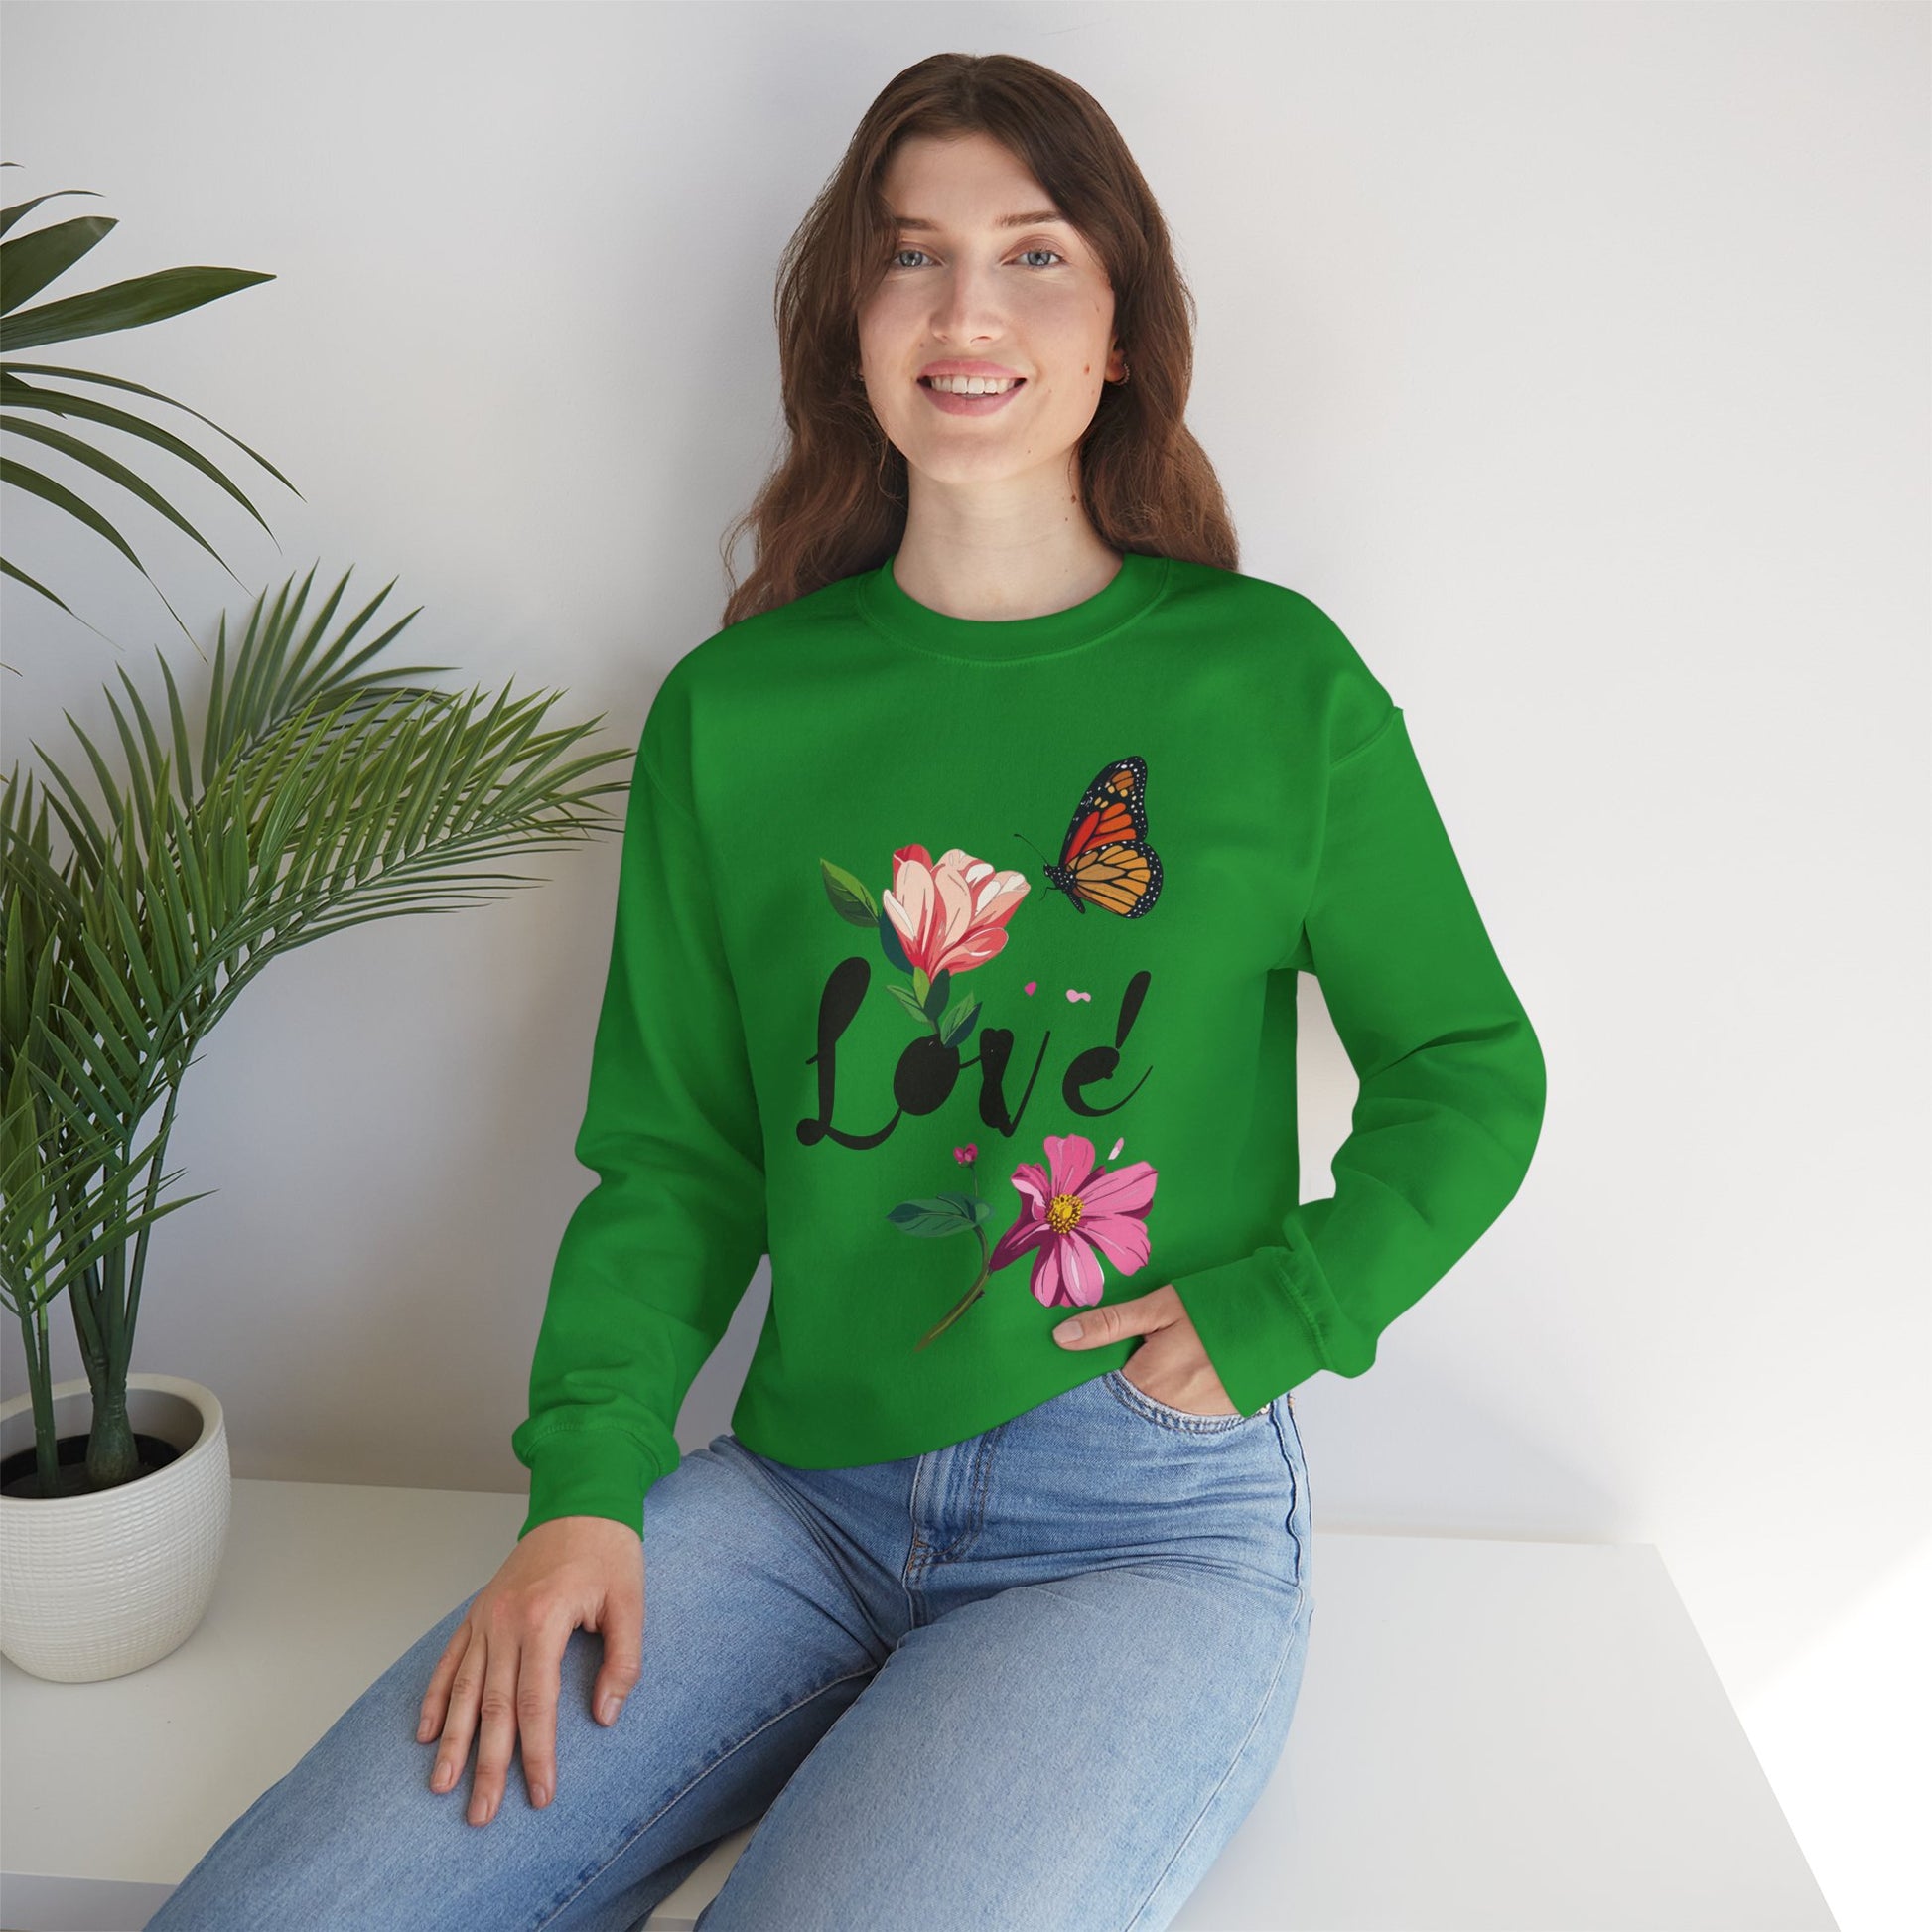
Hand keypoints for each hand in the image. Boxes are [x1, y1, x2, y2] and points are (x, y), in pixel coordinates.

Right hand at [418, 1514, 642, 1825]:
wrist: (581, 1501)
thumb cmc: (609, 1551)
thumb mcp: (630, 1603)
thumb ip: (623, 1662)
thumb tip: (604, 1716)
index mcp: (544, 1620)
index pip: (536, 1703)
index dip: (537, 1753)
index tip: (539, 1794)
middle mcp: (506, 1621)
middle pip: (492, 1706)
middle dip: (486, 1764)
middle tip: (480, 1813)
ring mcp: (487, 1616)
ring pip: (462, 1689)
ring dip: (451, 1741)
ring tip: (441, 1786)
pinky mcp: (479, 1612)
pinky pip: (450, 1659)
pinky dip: (434, 1697)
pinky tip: (426, 1732)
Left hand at [1052, 1283, 1240, 1415]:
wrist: (1287, 1315)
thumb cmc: (1219, 1304)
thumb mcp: (1161, 1306)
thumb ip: (1111, 1324)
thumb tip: (1061, 1338)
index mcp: (1149, 1380)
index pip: (1106, 1390)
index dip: (1102, 1371)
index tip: (1106, 1356)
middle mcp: (1171, 1408)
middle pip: (1134, 1401)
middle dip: (1132, 1381)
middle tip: (1149, 1351)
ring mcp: (1202, 1417)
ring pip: (1163, 1409)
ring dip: (1160, 1391)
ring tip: (1177, 1358)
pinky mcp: (1226, 1415)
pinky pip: (1192, 1413)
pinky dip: (1187, 1395)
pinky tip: (1198, 1370)